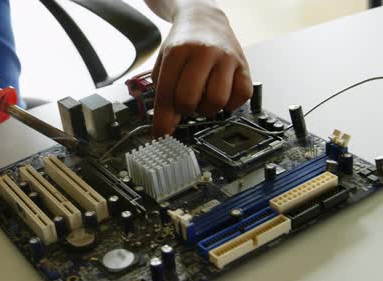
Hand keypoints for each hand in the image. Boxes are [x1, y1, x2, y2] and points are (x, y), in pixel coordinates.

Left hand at [152, 3, 252, 136]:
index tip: (161, 134)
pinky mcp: (244, 65)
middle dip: (184, 110)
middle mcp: (204, 53)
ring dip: (207, 109)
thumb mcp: (164, 63)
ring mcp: (227, 59)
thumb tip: (166, 127)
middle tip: (185, 104)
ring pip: (217, 101)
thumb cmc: (183, 44)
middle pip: (190, 100)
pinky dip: (230, 104)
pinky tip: (221, 94)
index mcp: (177, 51)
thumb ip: (163, 93)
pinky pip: (241, 97)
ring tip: (203, 97)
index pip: (166, 94)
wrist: (204, 19)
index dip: (162, 119)